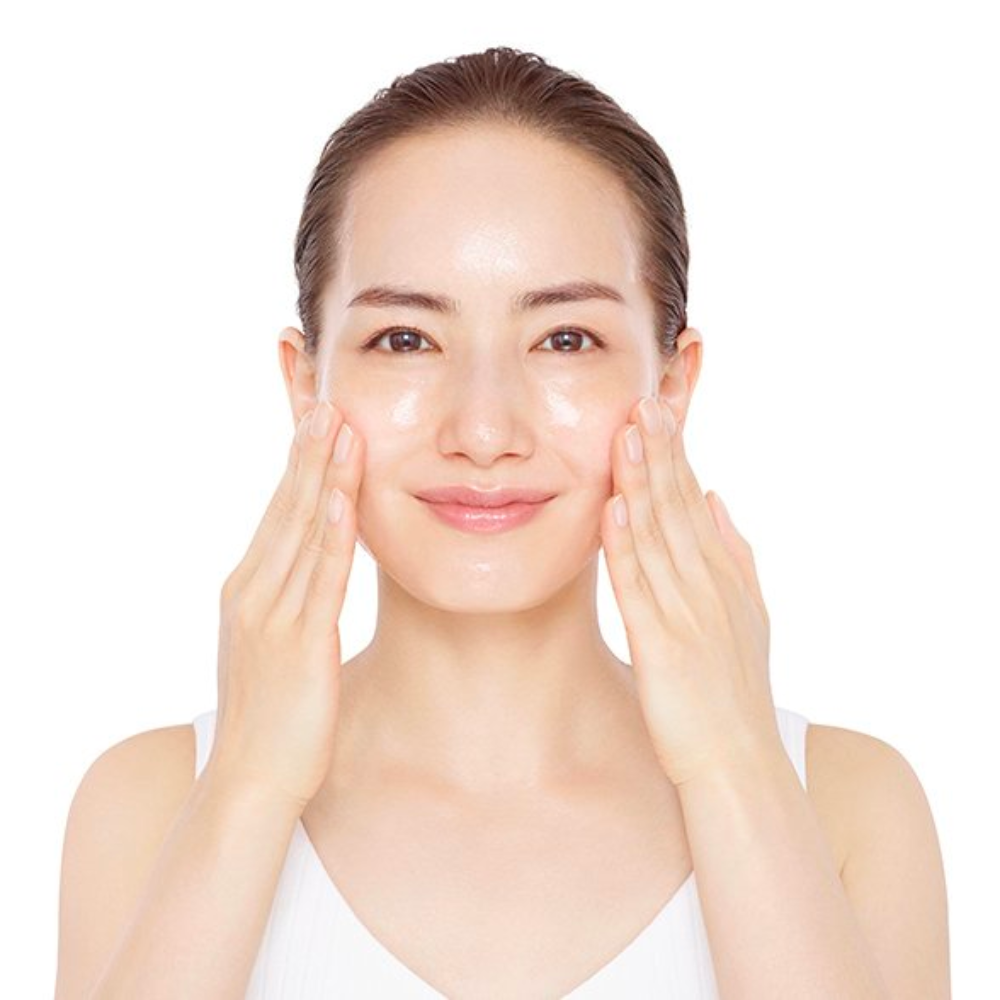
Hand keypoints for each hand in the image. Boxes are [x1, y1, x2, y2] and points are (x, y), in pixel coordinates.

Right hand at [207, 400, 363, 812]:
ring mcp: (273, 616)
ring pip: (303, 534)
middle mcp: (253, 592)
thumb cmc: (271, 714)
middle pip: (287, 510)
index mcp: (247, 588)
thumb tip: (316, 564)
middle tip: (328, 401)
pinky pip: (320, 581)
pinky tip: (345, 501)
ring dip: (324, 479)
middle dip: (309, 454)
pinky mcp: (301, 644)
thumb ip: (291, 598)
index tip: (317, 421)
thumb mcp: (273, 642)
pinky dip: (332, 537)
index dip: (298, 464)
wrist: (250, 781)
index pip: (278, 512)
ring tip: (341, 430)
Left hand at [600, 395, 782, 787]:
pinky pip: (639, 588)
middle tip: (641, 399)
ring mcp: (686, 614)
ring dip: (642, 483)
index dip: (674, 456)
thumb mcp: (749, 615)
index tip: (657, 410)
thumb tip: (719, 497)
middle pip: (678, 507)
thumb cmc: (733, 692)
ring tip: (626, 434)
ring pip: (659, 536)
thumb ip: (735, 554)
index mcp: (721, 575)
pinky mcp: (661, 646)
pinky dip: (627, 547)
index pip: (694, 502)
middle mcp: (706, 586)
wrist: (738, 765)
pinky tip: (613, 509)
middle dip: (659, 452)